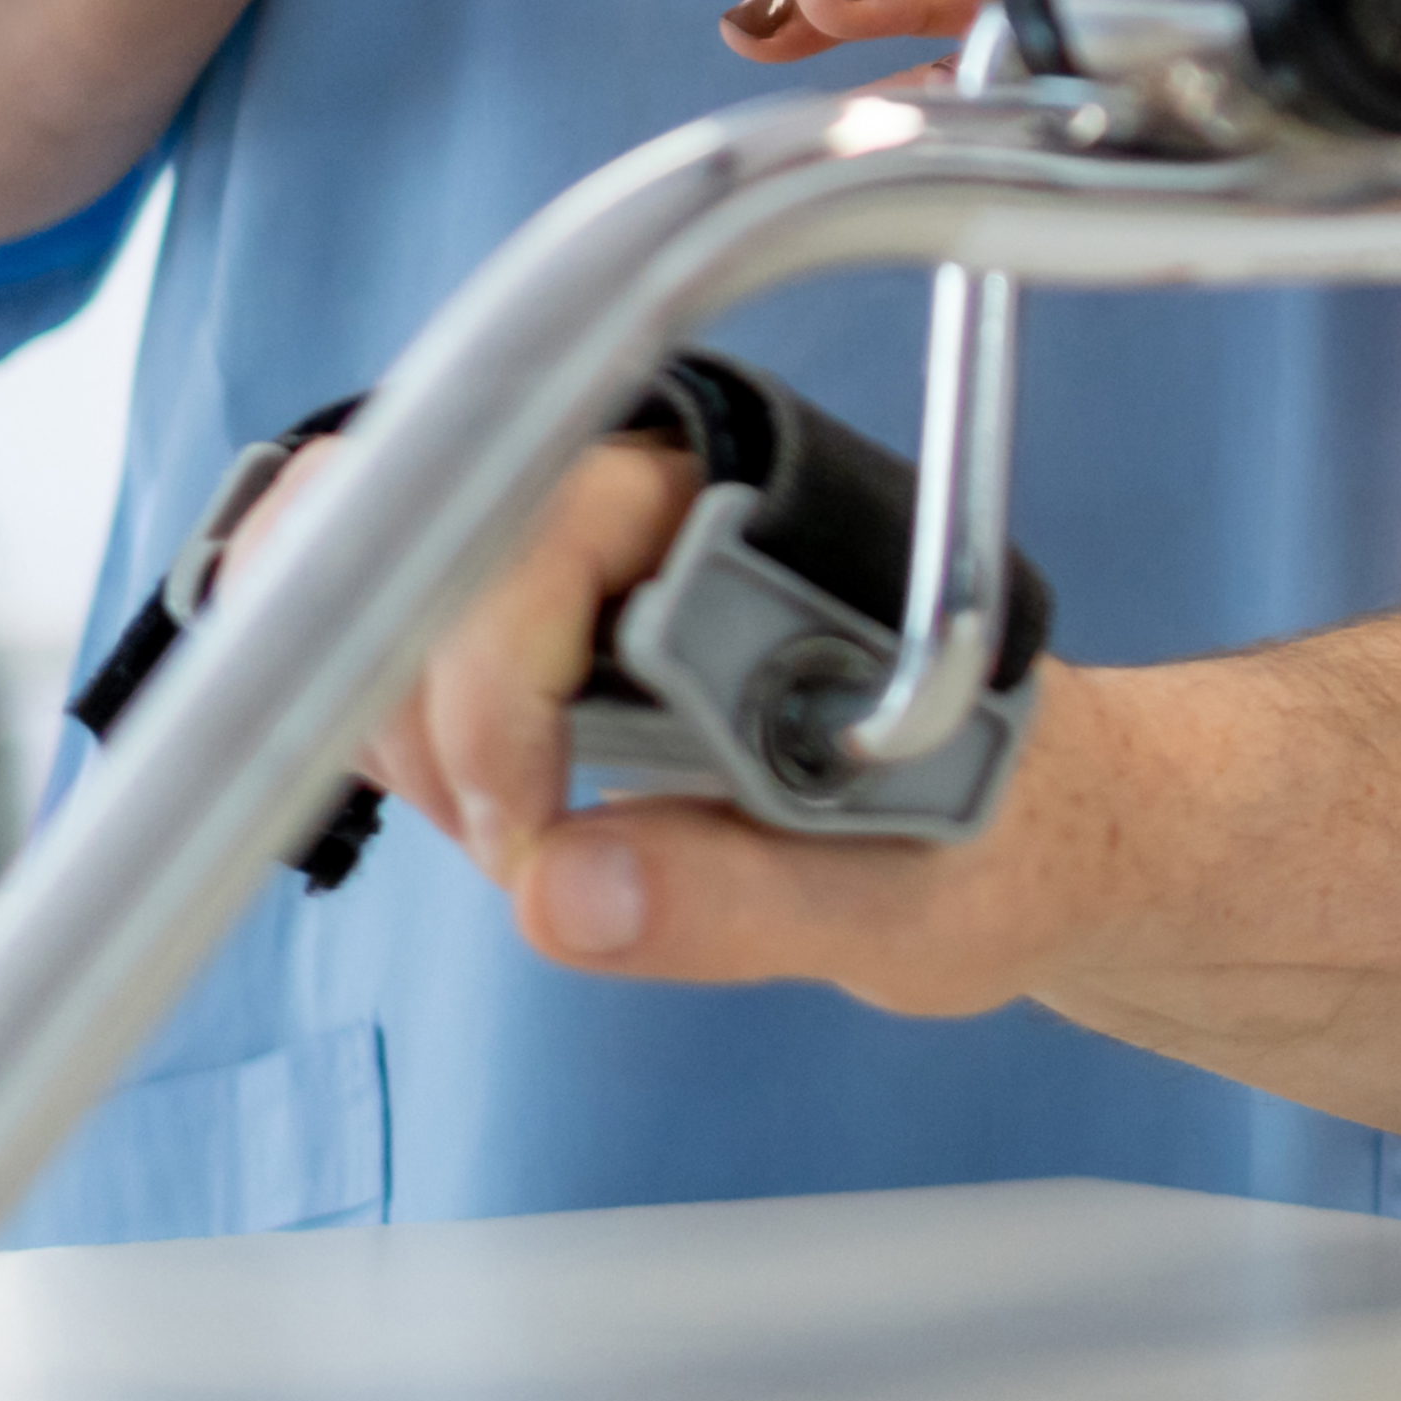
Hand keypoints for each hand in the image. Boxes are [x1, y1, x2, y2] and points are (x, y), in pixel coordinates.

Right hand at [254, 421, 1093, 1016]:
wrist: (1028, 826)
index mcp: (774, 524)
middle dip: (420, 701)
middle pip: (428, 511)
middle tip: (511, 843)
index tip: (523, 838)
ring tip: (515, 828)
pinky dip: (375, 705)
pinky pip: (383, 601)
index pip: (555, 525)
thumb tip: (560, 892)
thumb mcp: (906, 903)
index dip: (498, 686)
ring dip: (389, 709)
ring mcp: (591, 542)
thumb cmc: (996, 837)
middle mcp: (669, 496)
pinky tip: (474, 797)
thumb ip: (743, 898)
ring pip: (373, 544)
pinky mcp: (545, 605)